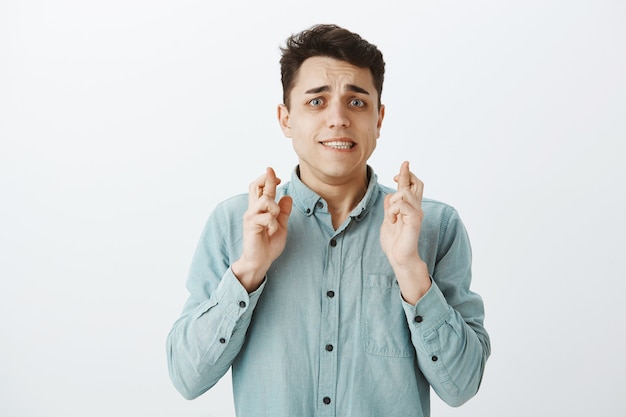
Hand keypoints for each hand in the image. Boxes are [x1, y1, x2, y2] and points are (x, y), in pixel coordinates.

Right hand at [232, 167, 291, 291]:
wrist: (260, 261)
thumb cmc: (268, 245)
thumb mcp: (280, 226)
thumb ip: (283, 212)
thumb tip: (287, 197)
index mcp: (260, 209)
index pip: (261, 188)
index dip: (268, 179)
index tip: (278, 177)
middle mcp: (253, 210)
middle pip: (256, 186)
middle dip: (266, 178)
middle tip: (273, 173)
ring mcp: (251, 216)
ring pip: (265, 200)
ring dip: (275, 209)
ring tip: (274, 222)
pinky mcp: (251, 225)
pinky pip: (267, 217)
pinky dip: (273, 225)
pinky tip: (271, 232)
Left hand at [380, 161, 429, 302]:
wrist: (398, 257)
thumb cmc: (394, 242)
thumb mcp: (388, 220)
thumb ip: (390, 208)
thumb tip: (390, 195)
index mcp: (409, 208)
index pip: (411, 187)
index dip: (407, 174)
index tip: (402, 166)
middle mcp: (416, 208)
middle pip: (417, 184)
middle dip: (407, 174)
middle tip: (399, 171)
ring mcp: (417, 213)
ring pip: (404, 192)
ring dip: (393, 202)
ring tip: (391, 215)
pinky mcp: (415, 219)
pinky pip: (401, 204)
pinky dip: (392, 211)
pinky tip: (392, 220)